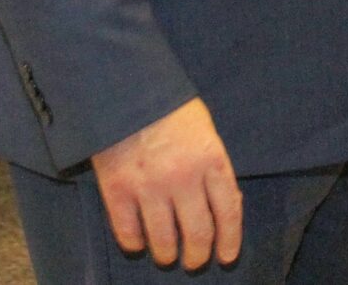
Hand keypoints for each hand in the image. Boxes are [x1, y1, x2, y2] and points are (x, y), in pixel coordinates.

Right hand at [90, 98, 240, 269]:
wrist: (124, 85)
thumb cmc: (169, 107)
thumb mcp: (204, 130)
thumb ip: (214, 167)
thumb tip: (225, 208)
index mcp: (210, 158)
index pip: (228, 212)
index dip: (230, 241)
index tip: (226, 256)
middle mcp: (183, 177)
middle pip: (198, 234)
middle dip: (198, 256)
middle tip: (193, 261)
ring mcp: (148, 185)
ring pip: (164, 242)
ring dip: (167, 255)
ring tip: (167, 255)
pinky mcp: (117, 189)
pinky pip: (129, 233)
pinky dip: (135, 244)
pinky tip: (139, 242)